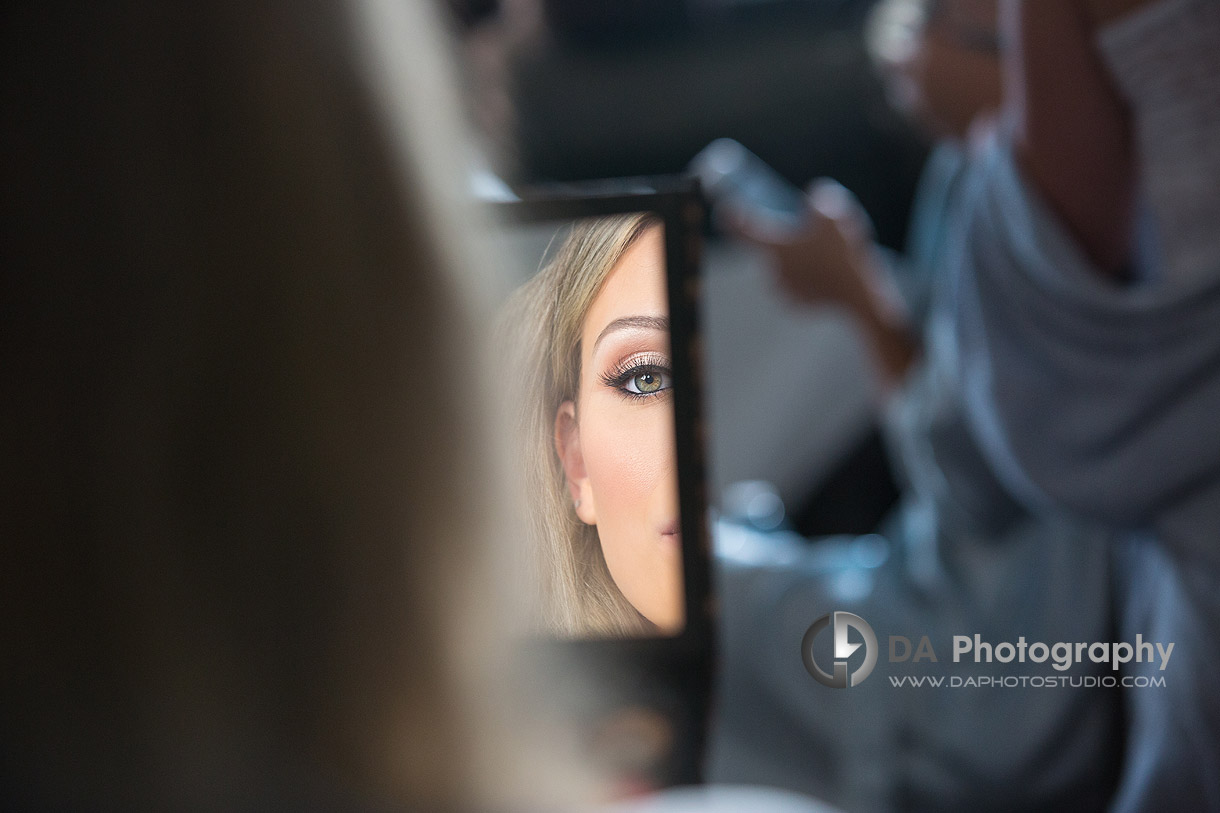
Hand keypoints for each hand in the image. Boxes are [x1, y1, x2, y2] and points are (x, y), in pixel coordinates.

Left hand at [727, 178, 877, 313]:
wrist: (859, 294)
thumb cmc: (843, 253)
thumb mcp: (834, 214)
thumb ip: (821, 198)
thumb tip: (814, 196)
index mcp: (774, 246)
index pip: (743, 229)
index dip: (733, 217)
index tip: (725, 210)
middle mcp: (772, 270)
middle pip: (766, 250)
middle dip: (780, 241)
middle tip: (800, 234)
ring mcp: (783, 289)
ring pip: (781, 270)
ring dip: (792, 262)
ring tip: (815, 256)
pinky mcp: (797, 304)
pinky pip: (795, 287)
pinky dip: (804, 280)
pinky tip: (819, 275)